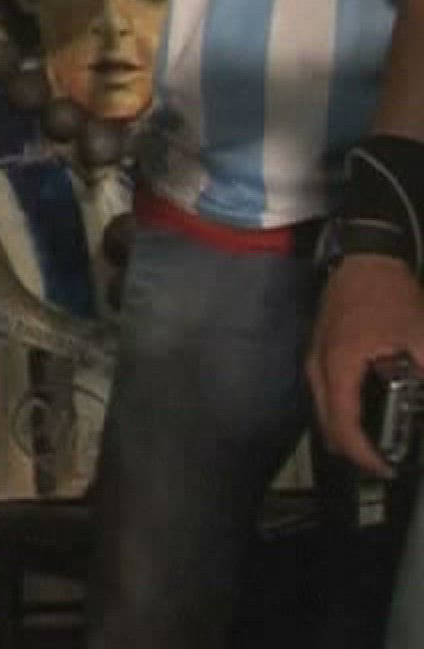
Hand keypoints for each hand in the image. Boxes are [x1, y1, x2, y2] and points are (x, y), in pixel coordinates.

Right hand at [307, 253, 423, 477]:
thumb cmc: (388, 294)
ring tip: (376, 445)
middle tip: (385, 463)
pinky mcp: (318, 351)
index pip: (343, 423)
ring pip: (321, 410)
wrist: (363, 258)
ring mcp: (314, 358)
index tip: (388, 468)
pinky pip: (324, 395)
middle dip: (354, 450)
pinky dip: (340, 413)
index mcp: (339, 364)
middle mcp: (318, 366)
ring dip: (345, 433)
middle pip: (326, 423)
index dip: (364, 453)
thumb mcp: (420, 334)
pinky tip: (363, 414)